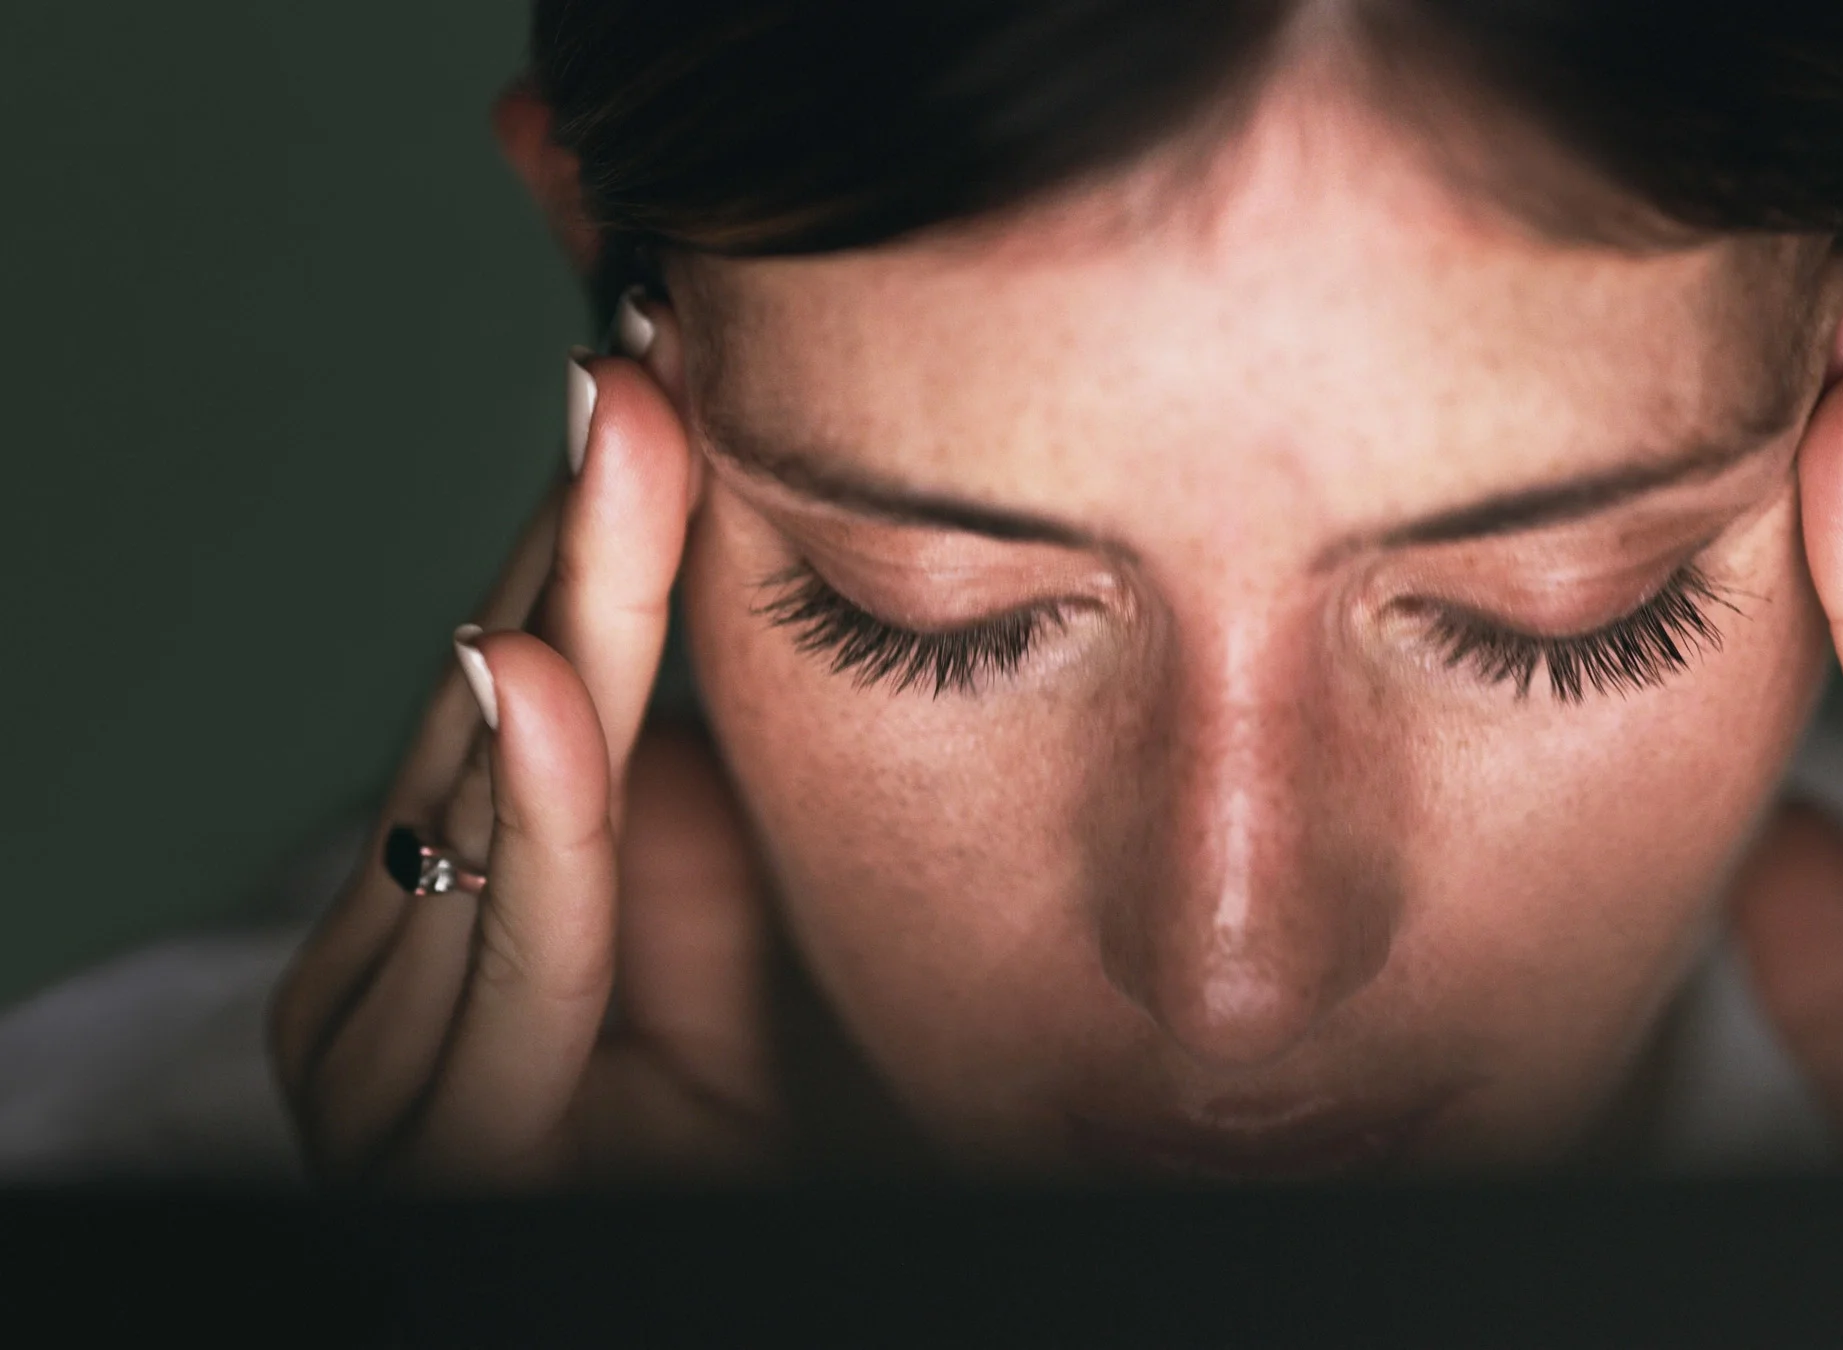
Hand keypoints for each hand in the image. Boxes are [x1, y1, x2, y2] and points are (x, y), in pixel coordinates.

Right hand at [271, 320, 787, 1185]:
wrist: (731, 1260)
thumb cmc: (738, 1100)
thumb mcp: (711, 905)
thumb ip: (664, 787)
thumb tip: (631, 629)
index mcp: (440, 900)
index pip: (519, 679)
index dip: (588, 530)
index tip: (653, 368)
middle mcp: (389, 965)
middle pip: (500, 708)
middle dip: (583, 530)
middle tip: (640, 358)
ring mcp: (391, 1059)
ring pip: (493, 800)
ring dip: (567, 609)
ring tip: (621, 440)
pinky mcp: (447, 1143)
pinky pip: (517, 947)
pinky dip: (537, 811)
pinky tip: (531, 674)